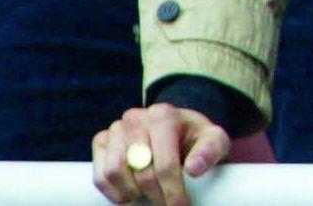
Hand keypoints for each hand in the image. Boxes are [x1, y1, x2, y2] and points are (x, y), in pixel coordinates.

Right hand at [92, 103, 229, 205]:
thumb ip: (210, 150)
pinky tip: (130, 196)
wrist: (176, 130)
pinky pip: (100, 175)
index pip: (165, 165)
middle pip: (141, 173)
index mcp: (164, 115)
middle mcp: (136, 117)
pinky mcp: (102, 141)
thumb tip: (193, 169)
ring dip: (132, 195)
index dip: (173, 194)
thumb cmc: (195, 138)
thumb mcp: (213, 140)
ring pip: (115, 173)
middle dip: (156, 198)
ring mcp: (117, 128)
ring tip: (148, 199)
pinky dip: (113, 193)